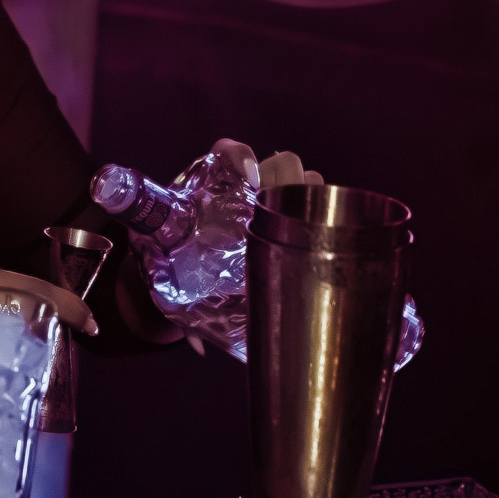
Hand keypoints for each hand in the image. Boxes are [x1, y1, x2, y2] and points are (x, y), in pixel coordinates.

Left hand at [0, 262, 96, 397]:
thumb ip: (1, 336)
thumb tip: (40, 337)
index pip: (35, 286)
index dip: (66, 305)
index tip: (90, 326)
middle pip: (28, 284)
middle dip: (58, 303)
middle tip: (82, 329)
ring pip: (14, 290)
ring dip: (39, 307)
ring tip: (59, 332)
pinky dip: (18, 310)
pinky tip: (24, 332)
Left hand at [183, 141, 320, 355]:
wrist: (187, 274)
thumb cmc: (174, 265)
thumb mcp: (166, 270)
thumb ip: (178, 299)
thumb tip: (197, 346)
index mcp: (213, 183)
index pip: (229, 151)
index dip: (240, 155)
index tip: (248, 176)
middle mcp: (250, 188)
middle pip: (282, 164)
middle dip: (288, 177)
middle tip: (284, 210)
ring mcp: (277, 204)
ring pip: (308, 182)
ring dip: (313, 199)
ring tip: (309, 227)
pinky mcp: (297, 222)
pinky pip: (323, 208)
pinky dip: (332, 217)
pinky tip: (329, 240)